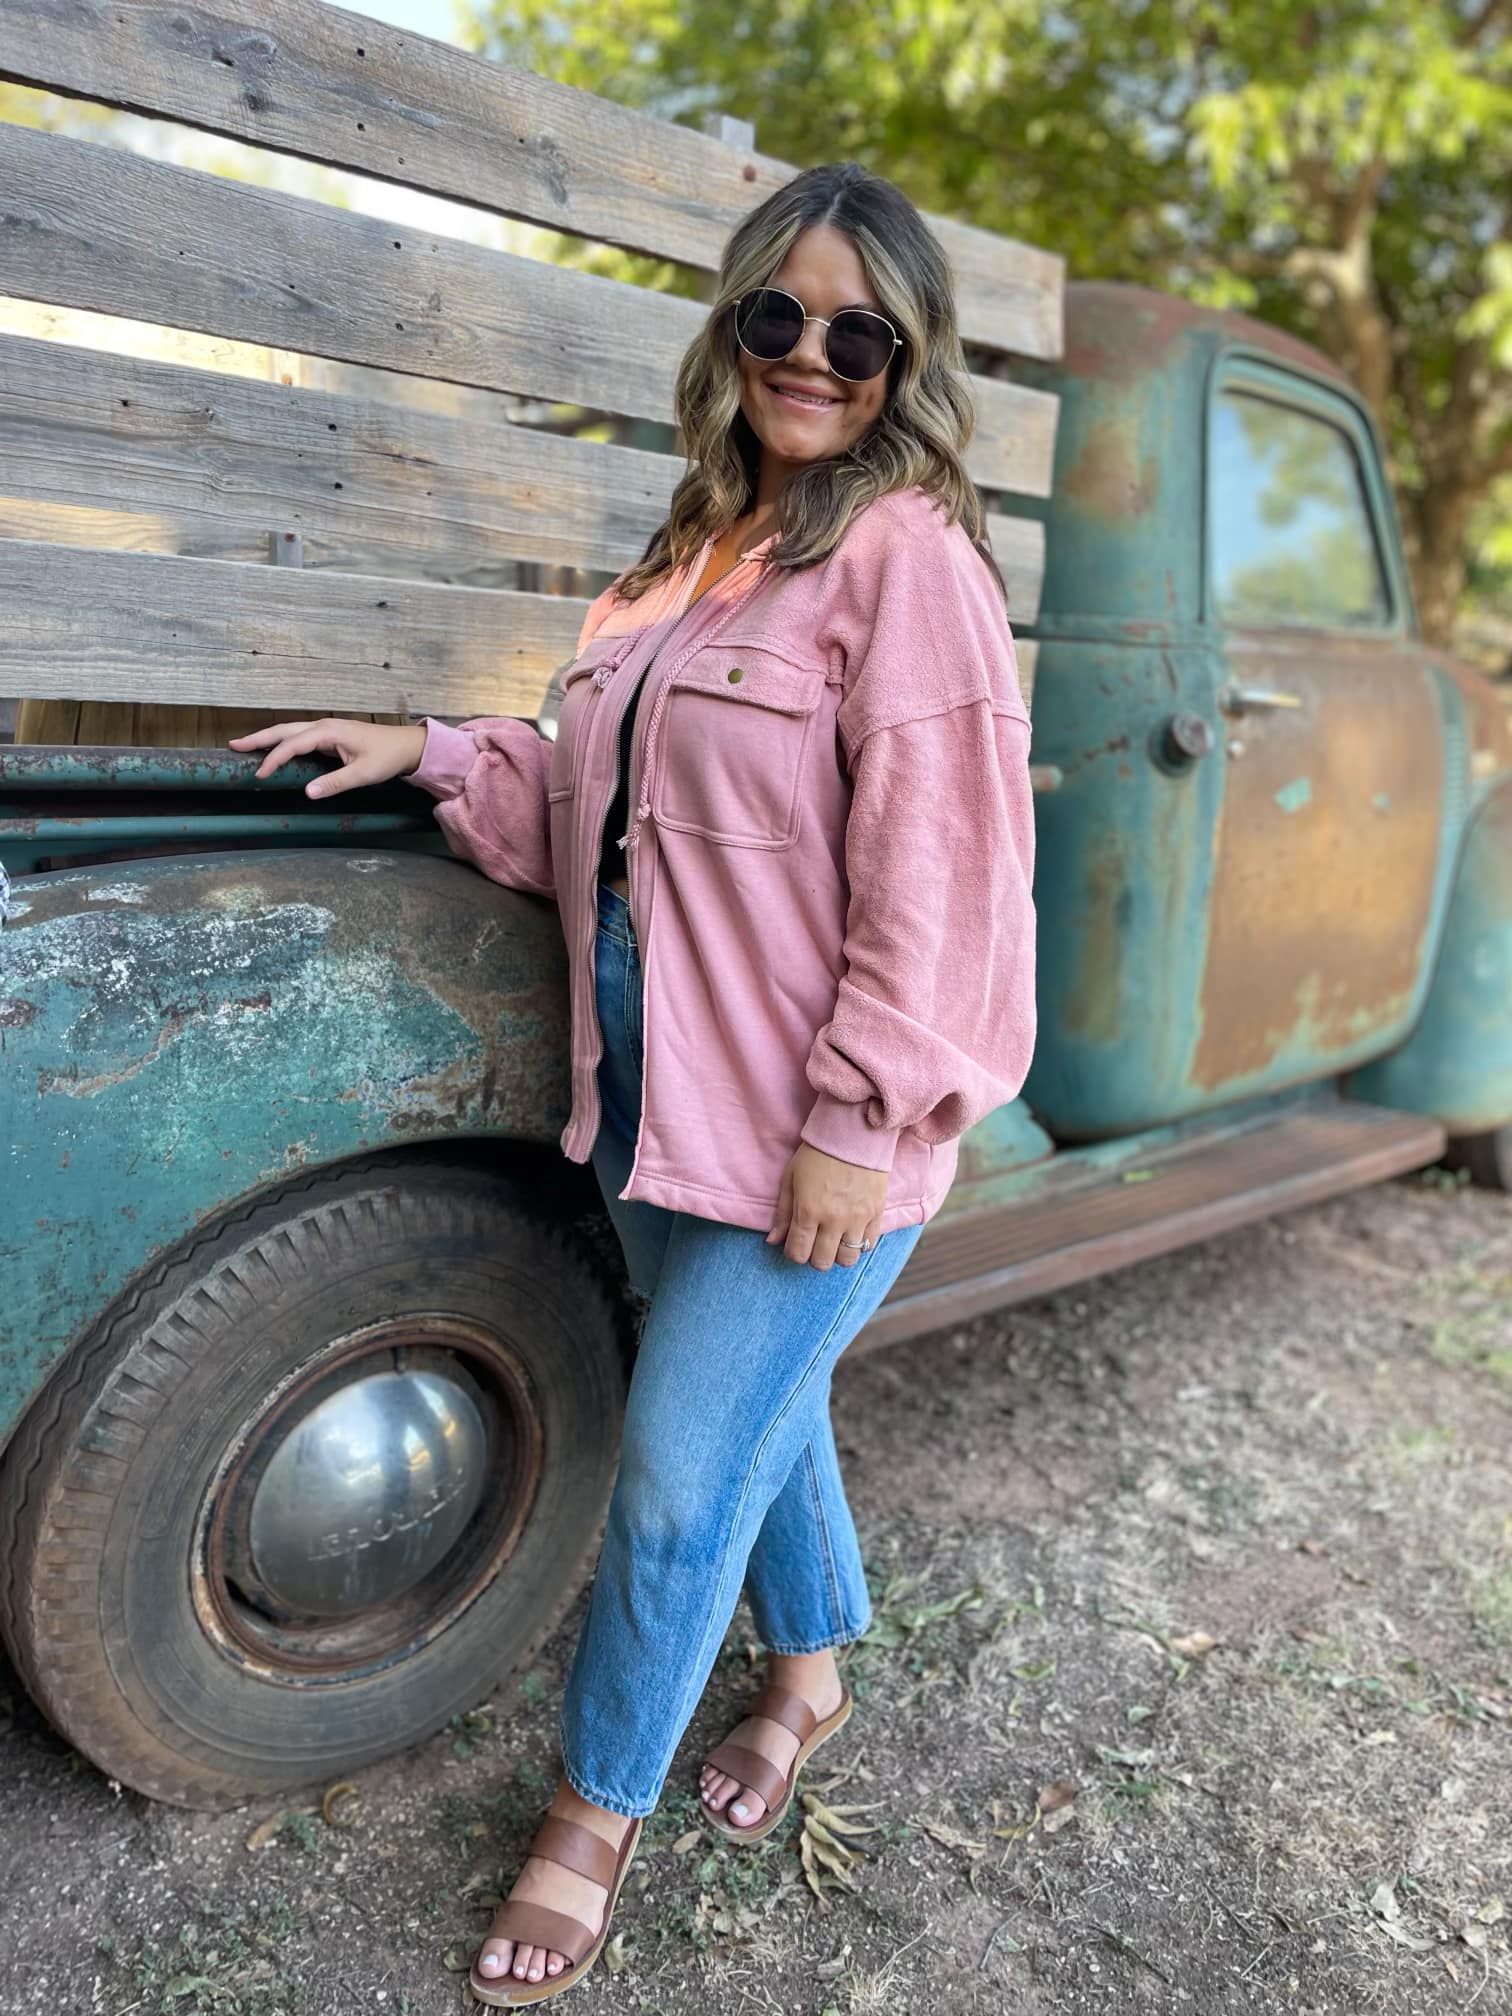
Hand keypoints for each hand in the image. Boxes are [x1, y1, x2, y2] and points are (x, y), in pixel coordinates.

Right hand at [227, 718, 427, 797]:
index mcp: (328, 731)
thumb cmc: (387, 757)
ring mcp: (325, 729)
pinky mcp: (329, 735)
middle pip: (284, 730)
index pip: (293, 744)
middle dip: (259, 738)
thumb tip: (308, 793)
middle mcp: (323, 726)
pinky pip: (299, 737)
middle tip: (234, 745)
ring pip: (290, 731)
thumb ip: (335, 783)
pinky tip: (274, 749)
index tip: (260, 774)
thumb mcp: (363, 773)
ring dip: (268, 738)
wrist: (405, 746)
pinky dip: (282, 742)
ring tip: (245, 744)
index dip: (275, 759)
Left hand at [767, 1142, 887, 1268]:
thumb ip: (782, 1213)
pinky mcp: (876, 1213)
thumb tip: (773, 1241)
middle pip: (823, 1262)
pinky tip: (851, 1232)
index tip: (796, 1243)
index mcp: (808, 1211)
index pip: (798, 1253)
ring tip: (834, 1240)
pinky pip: (869, 1245)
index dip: (793, 1253)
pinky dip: (859, 1244)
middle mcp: (833, 1220)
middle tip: (814, 1242)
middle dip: (814, 1257)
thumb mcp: (791, 1178)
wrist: (853, 1134)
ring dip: (838, 1254)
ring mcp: (858, 1219)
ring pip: (848, 1260)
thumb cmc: (816, 1154)